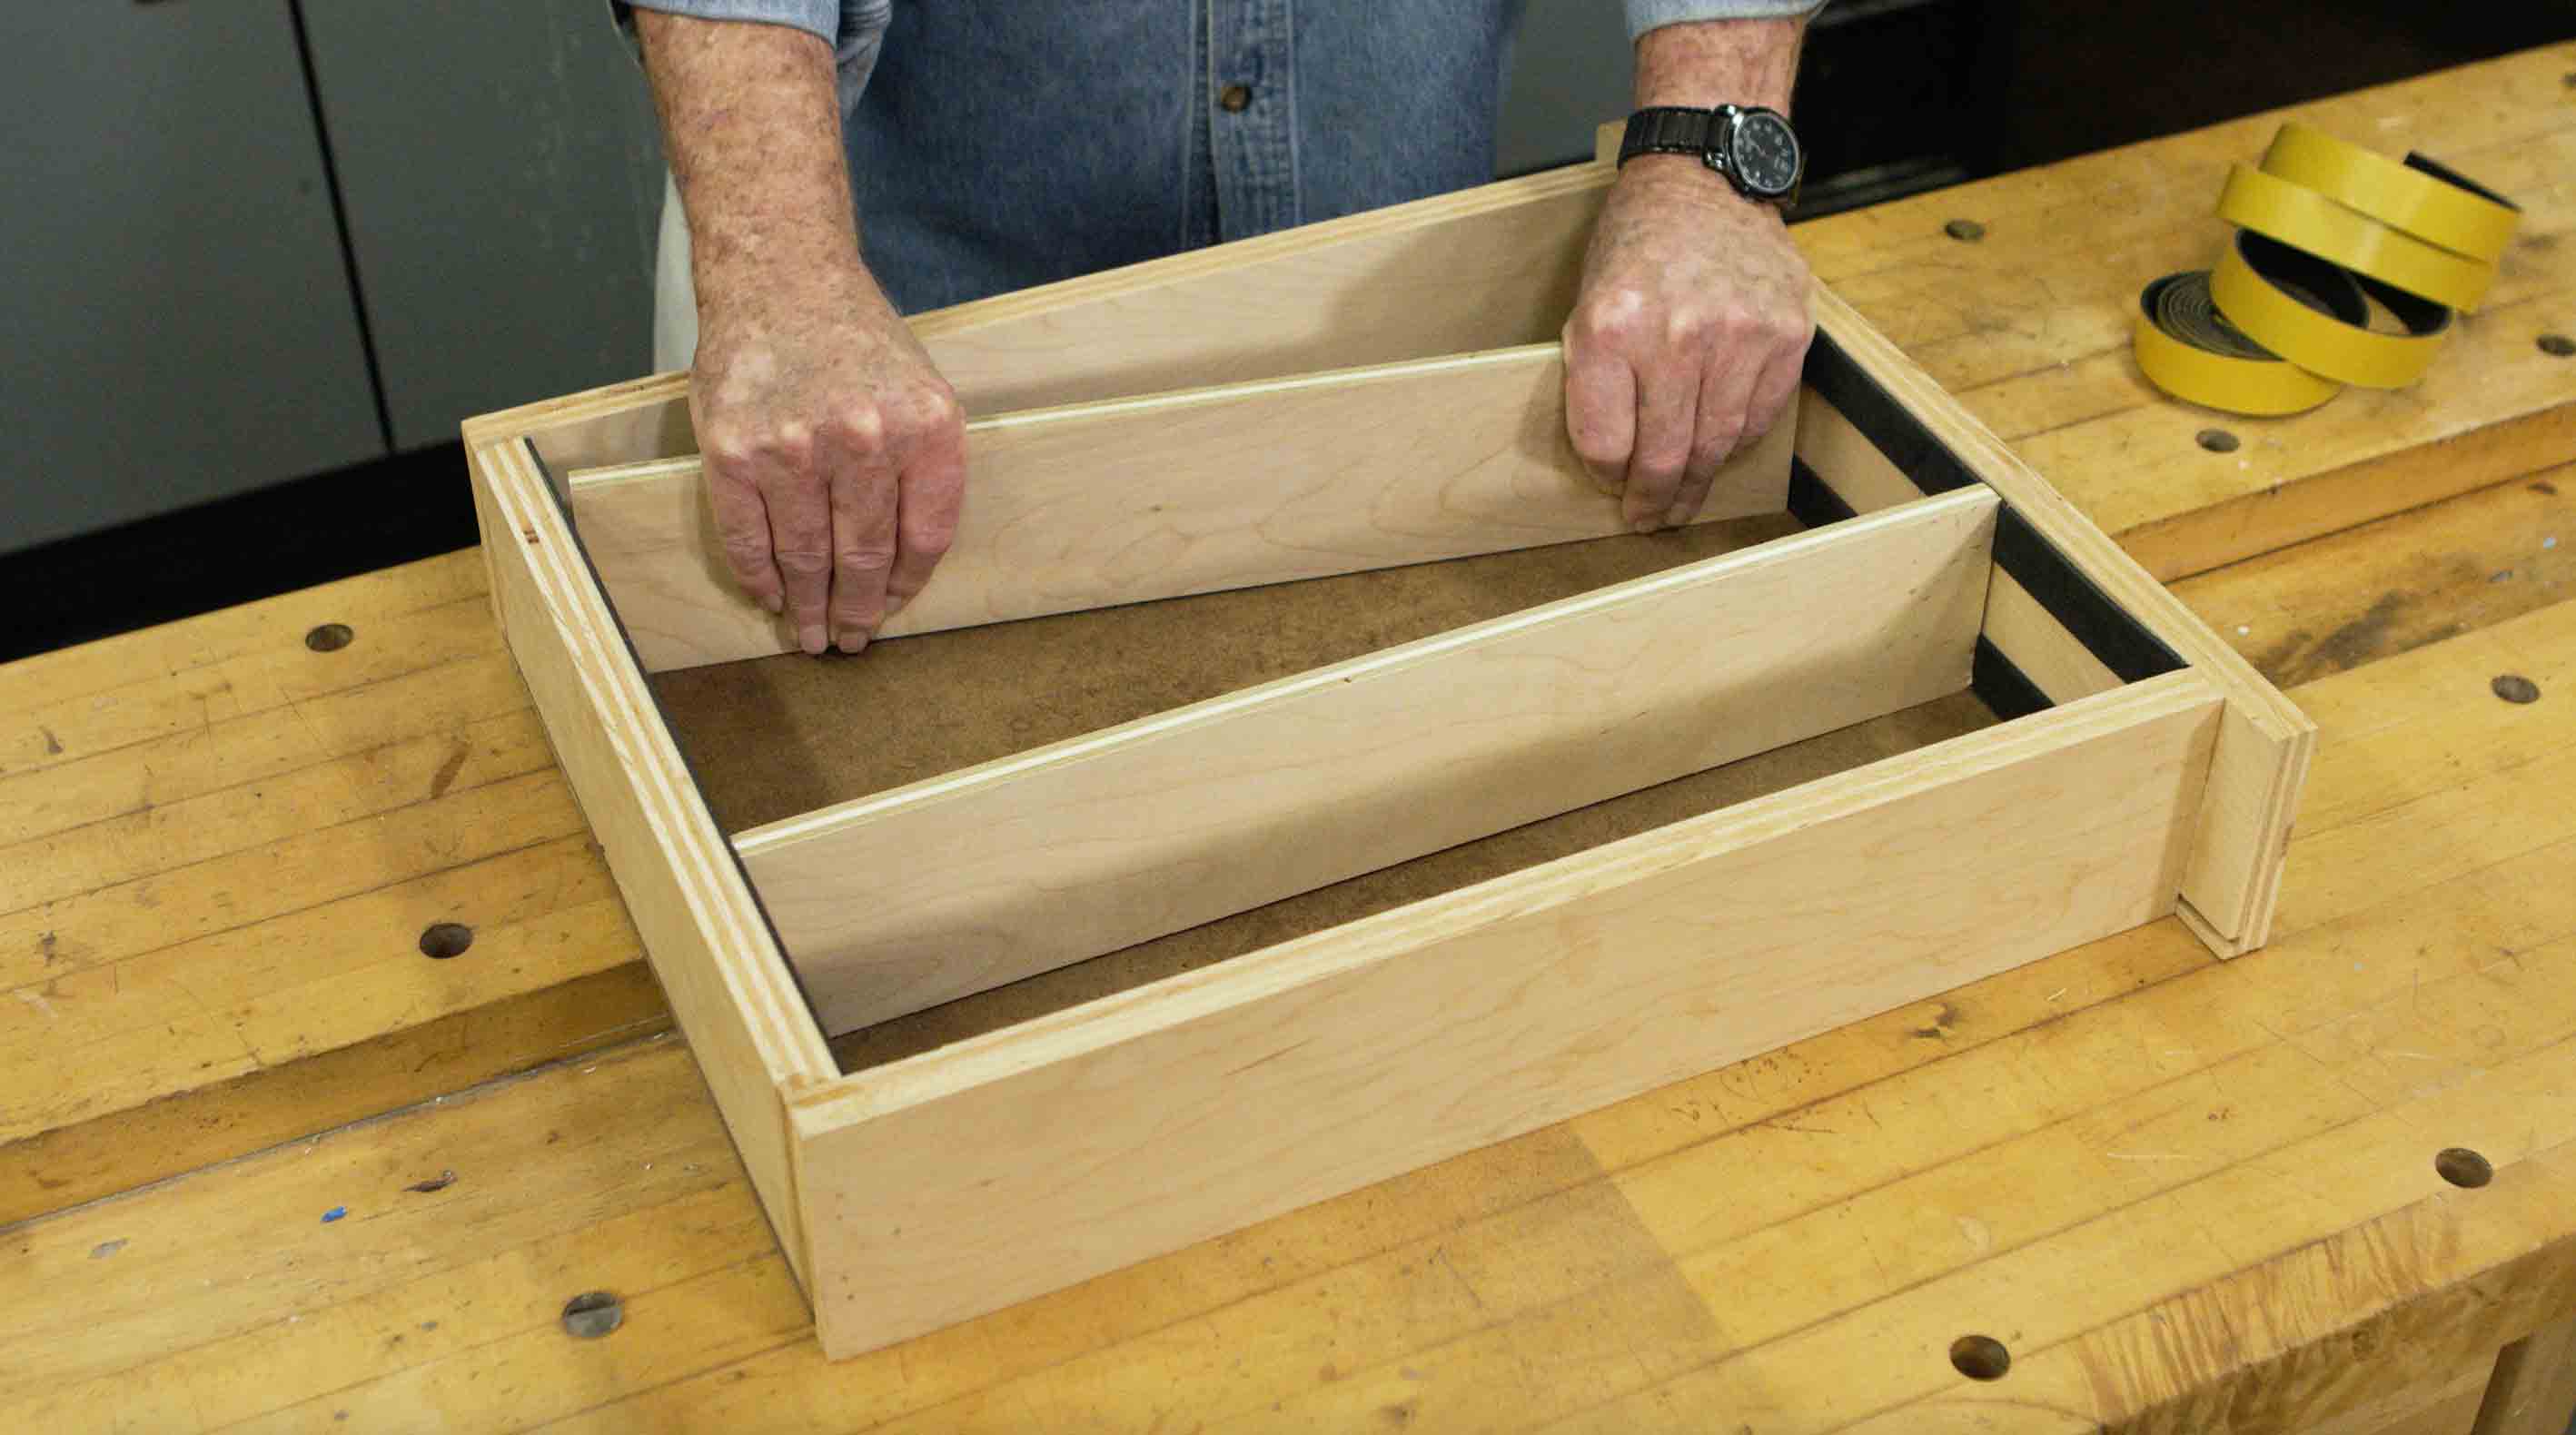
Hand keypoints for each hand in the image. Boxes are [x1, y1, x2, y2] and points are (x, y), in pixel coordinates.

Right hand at [690, 265, 965, 654]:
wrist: (780, 278)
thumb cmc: (854, 341)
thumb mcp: (920, 392)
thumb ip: (921, 470)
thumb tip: (901, 565)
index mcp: (926, 429)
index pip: (924, 539)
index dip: (905, 585)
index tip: (889, 606)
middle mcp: (863, 440)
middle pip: (864, 557)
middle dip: (856, 610)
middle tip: (849, 640)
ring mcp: (793, 447)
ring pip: (805, 557)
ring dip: (806, 607)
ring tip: (808, 634)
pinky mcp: (733, 450)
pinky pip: (747, 538)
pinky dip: (758, 577)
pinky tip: (769, 595)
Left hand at [1563, 156, 1812, 531]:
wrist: (1705, 180)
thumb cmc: (1637, 246)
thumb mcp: (1588, 305)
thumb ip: (1597, 381)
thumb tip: (1615, 461)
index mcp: (1612, 328)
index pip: (1607, 445)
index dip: (1607, 476)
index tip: (1611, 485)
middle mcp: (1678, 334)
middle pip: (1666, 456)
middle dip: (1653, 500)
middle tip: (1649, 518)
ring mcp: (1740, 334)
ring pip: (1717, 445)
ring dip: (1698, 484)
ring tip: (1684, 502)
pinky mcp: (1787, 333)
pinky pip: (1759, 416)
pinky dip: (1736, 440)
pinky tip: (1720, 446)